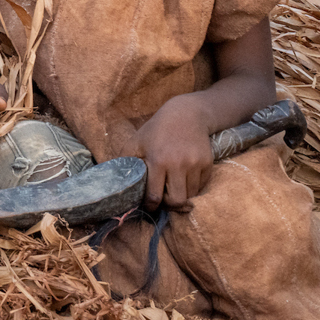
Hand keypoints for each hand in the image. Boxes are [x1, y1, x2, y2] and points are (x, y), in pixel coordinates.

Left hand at [135, 95, 213, 210]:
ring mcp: (195, 164)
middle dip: (169, 204)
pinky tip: (185, 178)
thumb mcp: (136, 141)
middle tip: (164, 198)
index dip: (151, 205)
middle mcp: (178, 164)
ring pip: (191, 195)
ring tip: (174, 186)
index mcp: (158, 160)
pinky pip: (201, 186)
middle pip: (177, 201)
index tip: (149, 205)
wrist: (187, 114)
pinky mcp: (207, 164)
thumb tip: (112, 181)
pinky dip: (193, 187)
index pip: (154, 196)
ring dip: (182, 195)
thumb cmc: (157, 130)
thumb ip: (124, 161)